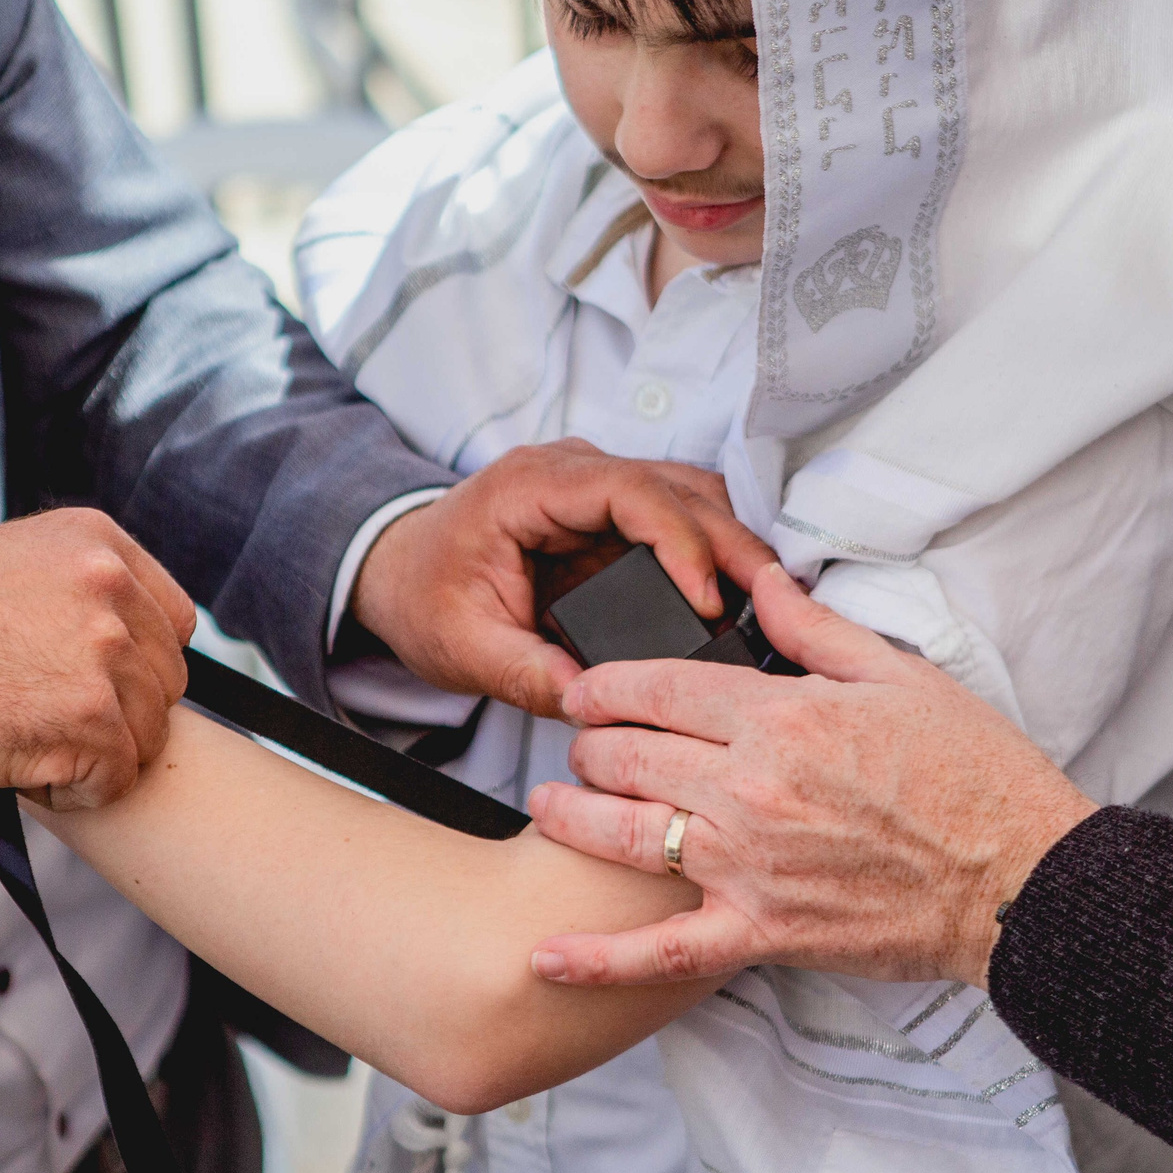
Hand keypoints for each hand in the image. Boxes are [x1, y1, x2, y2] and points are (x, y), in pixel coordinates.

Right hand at [0, 508, 197, 810]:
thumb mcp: (4, 562)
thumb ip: (74, 585)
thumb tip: (121, 626)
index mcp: (95, 542)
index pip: (173, 620)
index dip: (139, 665)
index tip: (99, 685)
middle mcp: (109, 587)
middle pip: (166, 680)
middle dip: (119, 713)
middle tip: (47, 719)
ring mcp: (103, 652)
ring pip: (147, 735)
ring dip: (95, 754)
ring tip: (25, 740)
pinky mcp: (89, 720)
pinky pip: (117, 780)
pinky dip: (74, 791)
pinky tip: (21, 768)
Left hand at [349, 440, 779, 719]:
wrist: (398, 572)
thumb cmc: (422, 596)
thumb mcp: (463, 647)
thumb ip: (526, 673)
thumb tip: (596, 701)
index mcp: (529, 487)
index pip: (629, 491)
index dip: (680, 540)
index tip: (708, 598)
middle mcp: (572, 471)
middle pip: (678, 486)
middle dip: (731, 543)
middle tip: (775, 602)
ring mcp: (598, 487)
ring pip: (692, 496)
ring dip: (732, 546)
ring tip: (770, 605)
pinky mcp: (614, 514)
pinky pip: (681, 520)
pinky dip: (715, 555)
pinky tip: (740, 599)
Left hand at [526, 564, 1098, 987]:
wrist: (1020, 880)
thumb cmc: (976, 776)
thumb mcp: (902, 677)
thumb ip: (815, 630)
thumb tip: (762, 581)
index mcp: (781, 717)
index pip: (657, 686)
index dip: (605, 683)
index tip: (584, 685)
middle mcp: (749, 788)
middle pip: (627, 755)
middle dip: (589, 742)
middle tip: (580, 742)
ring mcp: (747, 866)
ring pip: (623, 835)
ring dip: (570, 815)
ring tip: (547, 804)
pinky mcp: (760, 933)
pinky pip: (659, 954)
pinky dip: (597, 960)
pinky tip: (544, 956)